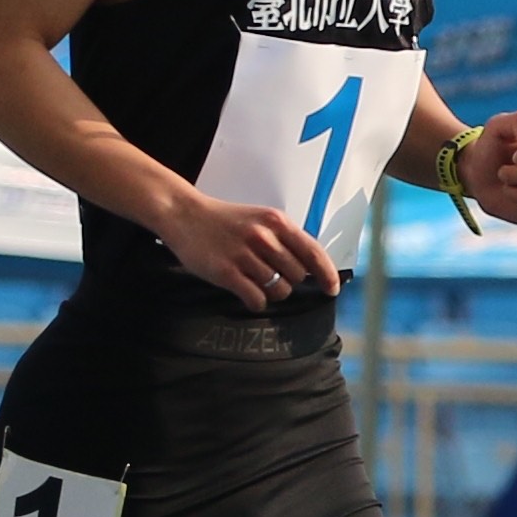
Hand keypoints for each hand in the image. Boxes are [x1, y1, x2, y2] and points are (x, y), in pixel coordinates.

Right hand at [161, 184, 335, 305]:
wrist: (184, 214)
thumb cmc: (226, 221)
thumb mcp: (261, 219)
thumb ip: (286, 239)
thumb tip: (312, 268)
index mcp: (277, 222)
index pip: (314, 253)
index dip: (327, 275)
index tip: (332, 289)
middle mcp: (264, 237)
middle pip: (297, 276)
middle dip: (288, 281)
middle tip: (269, 274)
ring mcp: (244, 255)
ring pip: (279, 291)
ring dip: (270, 292)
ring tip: (253, 280)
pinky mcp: (226, 273)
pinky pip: (257, 299)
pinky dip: (256, 302)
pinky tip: (247, 294)